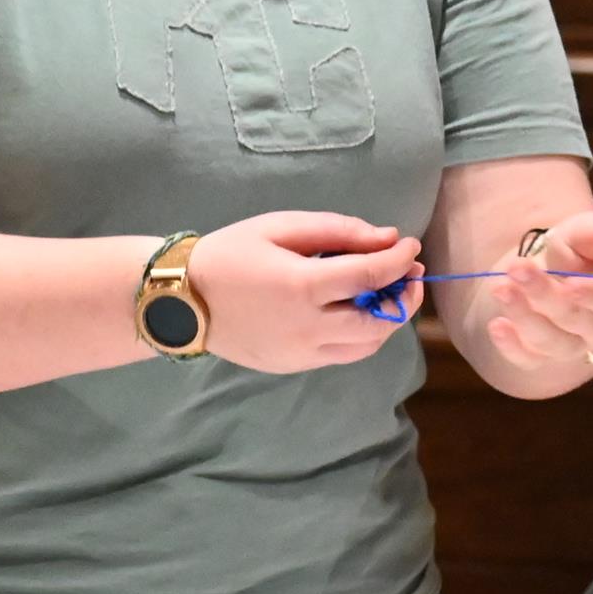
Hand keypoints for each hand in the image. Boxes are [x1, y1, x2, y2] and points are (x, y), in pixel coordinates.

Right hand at [189, 212, 423, 374]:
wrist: (181, 299)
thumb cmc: (230, 253)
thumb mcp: (281, 227)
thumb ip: (338, 231)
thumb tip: (387, 239)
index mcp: (303, 286)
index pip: (372, 276)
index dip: (399, 259)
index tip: (410, 245)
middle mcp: (308, 328)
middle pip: (380, 321)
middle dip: (406, 297)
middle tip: (411, 274)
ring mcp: (302, 354)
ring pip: (367, 346)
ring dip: (388, 321)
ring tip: (387, 294)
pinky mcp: (294, 366)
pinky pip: (342, 356)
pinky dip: (361, 336)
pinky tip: (355, 312)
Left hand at [484, 211, 592, 374]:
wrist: (570, 279)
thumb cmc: (589, 253)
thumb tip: (585, 238)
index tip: (571, 284)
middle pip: (577, 320)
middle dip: (545, 294)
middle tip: (516, 268)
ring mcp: (574, 346)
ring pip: (552, 342)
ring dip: (524, 317)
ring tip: (500, 289)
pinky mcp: (543, 355)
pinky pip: (529, 360)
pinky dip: (512, 348)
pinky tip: (496, 326)